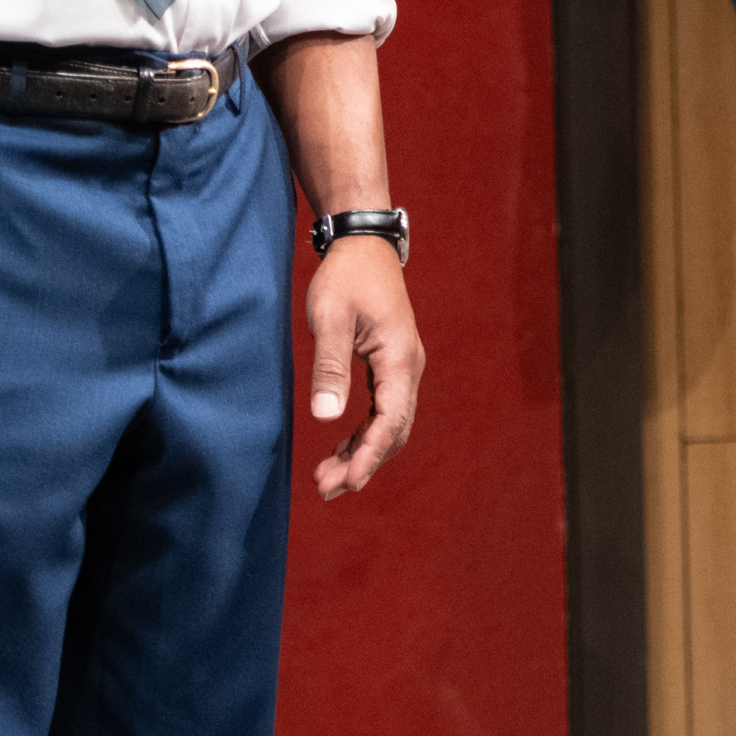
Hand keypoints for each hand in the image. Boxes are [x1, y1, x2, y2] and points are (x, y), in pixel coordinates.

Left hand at [305, 237, 423, 498]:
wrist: (363, 246)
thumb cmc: (346, 277)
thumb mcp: (330, 318)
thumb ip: (330, 367)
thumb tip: (327, 418)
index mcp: (399, 357)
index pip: (391, 419)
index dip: (370, 454)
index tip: (346, 482)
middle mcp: (409, 367)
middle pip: (394, 429)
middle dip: (363, 463)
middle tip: (326, 489)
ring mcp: (403, 367)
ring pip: (390, 423)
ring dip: (362, 452)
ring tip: (327, 478)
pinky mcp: (391, 365)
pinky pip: (384, 409)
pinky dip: (365, 434)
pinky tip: (341, 449)